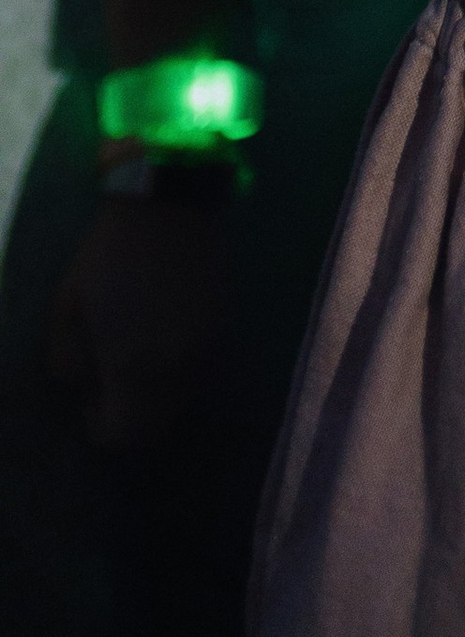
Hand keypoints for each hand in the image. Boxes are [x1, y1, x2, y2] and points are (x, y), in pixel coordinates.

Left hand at [48, 195, 230, 450]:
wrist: (170, 201)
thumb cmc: (109, 255)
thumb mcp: (67, 309)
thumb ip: (67, 362)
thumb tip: (83, 386)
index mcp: (135, 368)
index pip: (123, 435)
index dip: (100, 427)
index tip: (89, 400)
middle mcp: (178, 369)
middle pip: (158, 425)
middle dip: (132, 415)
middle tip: (112, 385)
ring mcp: (208, 346)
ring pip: (183, 398)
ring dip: (158, 394)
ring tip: (138, 359)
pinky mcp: (225, 322)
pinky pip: (201, 367)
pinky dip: (180, 368)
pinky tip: (164, 334)